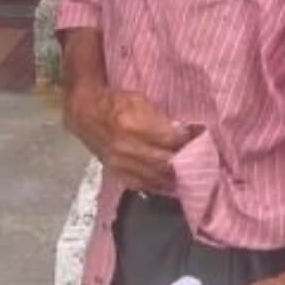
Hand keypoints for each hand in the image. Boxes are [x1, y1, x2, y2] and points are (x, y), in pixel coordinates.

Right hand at [64, 86, 192, 191]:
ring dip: (175, 176)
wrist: (84, 113)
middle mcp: (127, 147)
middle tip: (200, 159)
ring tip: (190, 173)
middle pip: (166, 161)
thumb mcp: (139, 100)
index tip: (200, 138)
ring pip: (156, 176)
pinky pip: (142, 184)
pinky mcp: (116, 172)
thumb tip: (182, 132)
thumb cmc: (115, 102)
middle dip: (186, 161)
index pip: (171, 139)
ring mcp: (121, 163)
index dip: (188, 140)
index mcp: (134, 125)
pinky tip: (170, 183)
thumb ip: (160, 117)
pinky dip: (159, 185)